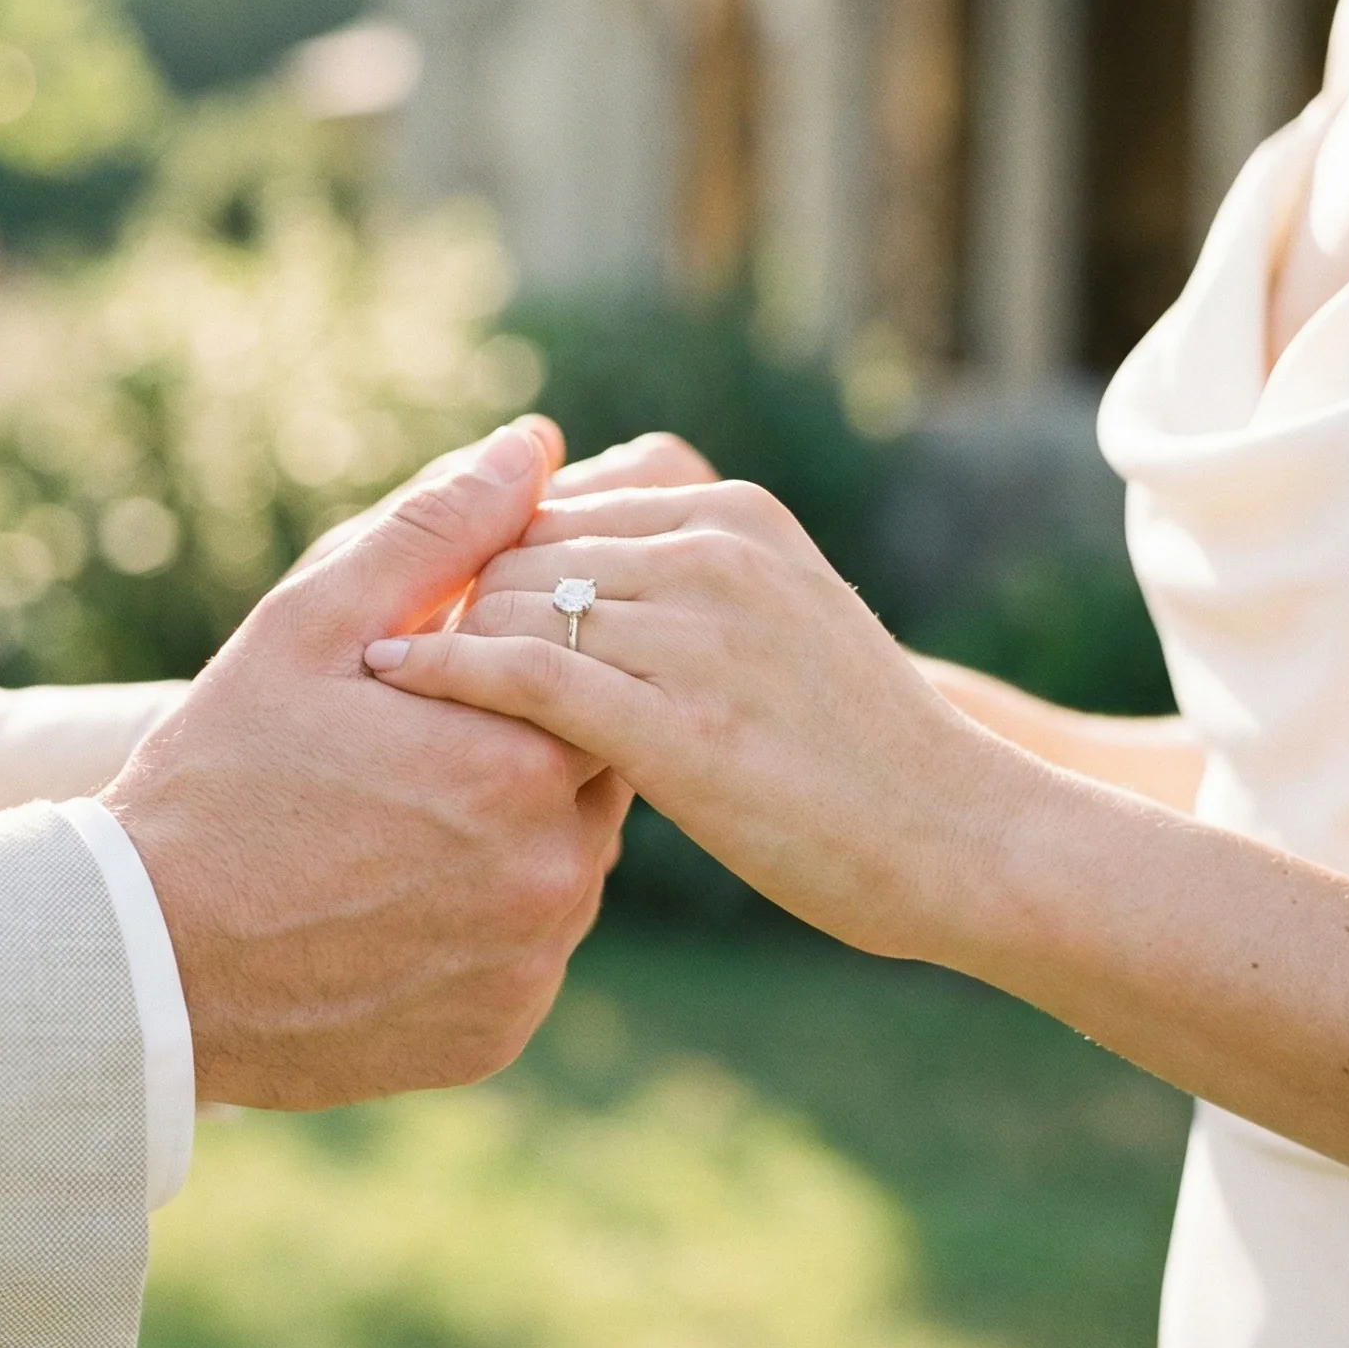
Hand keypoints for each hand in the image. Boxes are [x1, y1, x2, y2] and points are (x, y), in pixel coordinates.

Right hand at [105, 420, 630, 1108]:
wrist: (137, 963)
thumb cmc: (217, 775)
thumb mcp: (309, 624)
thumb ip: (439, 531)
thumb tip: (539, 445)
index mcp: (524, 760)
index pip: (593, 680)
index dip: (525, 665)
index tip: (446, 678)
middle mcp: (554, 874)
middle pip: (590, 775)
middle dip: (522, 748)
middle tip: (416, 753)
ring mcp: (530, 966)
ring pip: (563, 866)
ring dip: (509, 837)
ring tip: (396, 828)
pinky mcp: (499, 1034)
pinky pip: (524, 957)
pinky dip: (481, 926)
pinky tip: (391, 907)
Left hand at [361, 479, 1015, 962]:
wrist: (963, 838)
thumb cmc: (860, 751)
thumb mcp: (781, 620)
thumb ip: (686, 581)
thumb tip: (573, 574)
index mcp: (733, 514)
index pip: (553, 509)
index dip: (481, 564)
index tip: (427, 612)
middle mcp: (715, 552)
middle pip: (519, 548)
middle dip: (452, 601)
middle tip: (389, 653)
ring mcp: (700, 634)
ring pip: (514, 602)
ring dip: (445, 643)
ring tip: (385, 692)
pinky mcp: (680, 724)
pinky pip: (525, 675)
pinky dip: (444, 670)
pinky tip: (389, 679)